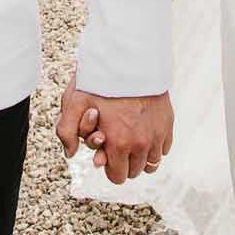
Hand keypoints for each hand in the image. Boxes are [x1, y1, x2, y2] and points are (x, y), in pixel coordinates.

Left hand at [55, 78, 174, 185]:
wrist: (130, 56)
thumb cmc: (101, 79)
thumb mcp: (75, 101)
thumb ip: (66, 131)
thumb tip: (70, 154)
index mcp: (119, 143)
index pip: (117, 177)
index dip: (108, 165)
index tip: (104, 150)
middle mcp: (141, 143)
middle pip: (134, 172)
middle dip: (123, 161)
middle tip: (115, 140)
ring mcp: (157, 134)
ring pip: (151, 163)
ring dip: (140, 155)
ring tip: (129, 136)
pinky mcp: (168, 123)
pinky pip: (163, 148)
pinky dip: (154, 144)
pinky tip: (142, 129)